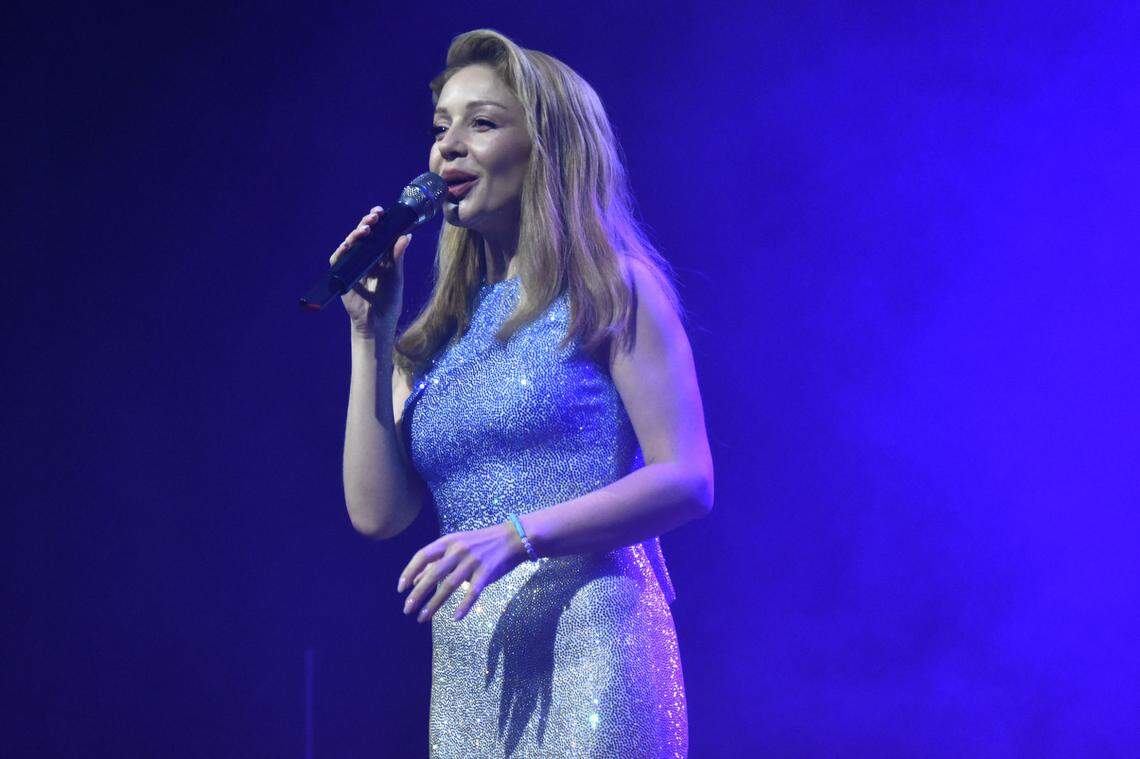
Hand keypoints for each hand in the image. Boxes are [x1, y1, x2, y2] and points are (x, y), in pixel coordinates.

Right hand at [329, 206, 412, 335]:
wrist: (378, 323)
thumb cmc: (389, 301)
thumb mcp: (396, 276)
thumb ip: (398, 256)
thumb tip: (406, 235)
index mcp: (380, 257)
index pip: (377, 234)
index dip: (378, 222)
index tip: (382, 212)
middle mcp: (365, 258)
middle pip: (363, 235)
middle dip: (367, 223)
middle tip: (374, 217)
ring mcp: (353, 265)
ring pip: (350, 244)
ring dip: (355, 234)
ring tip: (365, 229)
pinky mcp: (342, 275)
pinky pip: (338, 259)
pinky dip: (342, 251)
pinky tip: (348, 244)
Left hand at [398, 521, 528, 622]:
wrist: (513, 538)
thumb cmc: (481, 543)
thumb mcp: (455, 545)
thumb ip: (436, 561)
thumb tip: (414, 578)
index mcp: (448, 542)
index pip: (422, 556)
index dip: (409, 572)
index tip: (400, 589)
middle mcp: (458, 550)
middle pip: (433, 574)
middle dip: (418, 593)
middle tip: (407, 609)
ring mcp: (472, 561)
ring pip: (449, 585)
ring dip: (434, 603)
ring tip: (422, 617)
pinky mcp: (487, 572)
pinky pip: (473, 592)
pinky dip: (464, 606)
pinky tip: (456, 618)